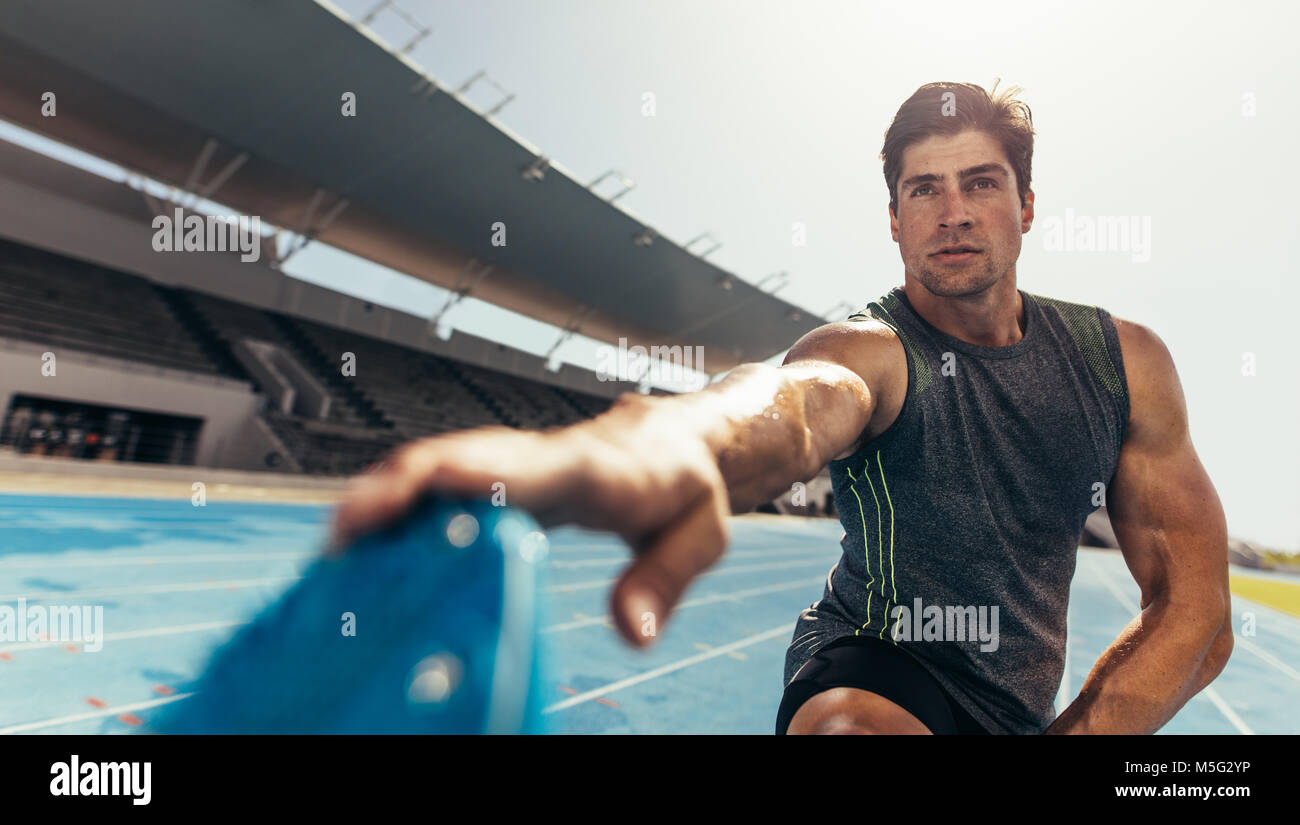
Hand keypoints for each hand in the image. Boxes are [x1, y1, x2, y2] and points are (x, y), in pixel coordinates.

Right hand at [330, 403, 732, 647]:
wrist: (671, 439)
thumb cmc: (682, 486)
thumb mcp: (702, 533)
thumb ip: (667, 578)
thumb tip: (633, 633)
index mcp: (597, 468)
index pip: (534, 467)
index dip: (482, 472)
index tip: (432, 483)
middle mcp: (544, 456)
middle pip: (465, 458)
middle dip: (405, 486)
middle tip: (350, 526)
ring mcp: (515, 461)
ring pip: (441, 463)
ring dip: (388, 493)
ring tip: (337, 541)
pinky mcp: (497, 473)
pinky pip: (441, 480)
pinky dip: (398, 502)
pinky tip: (362, 540)